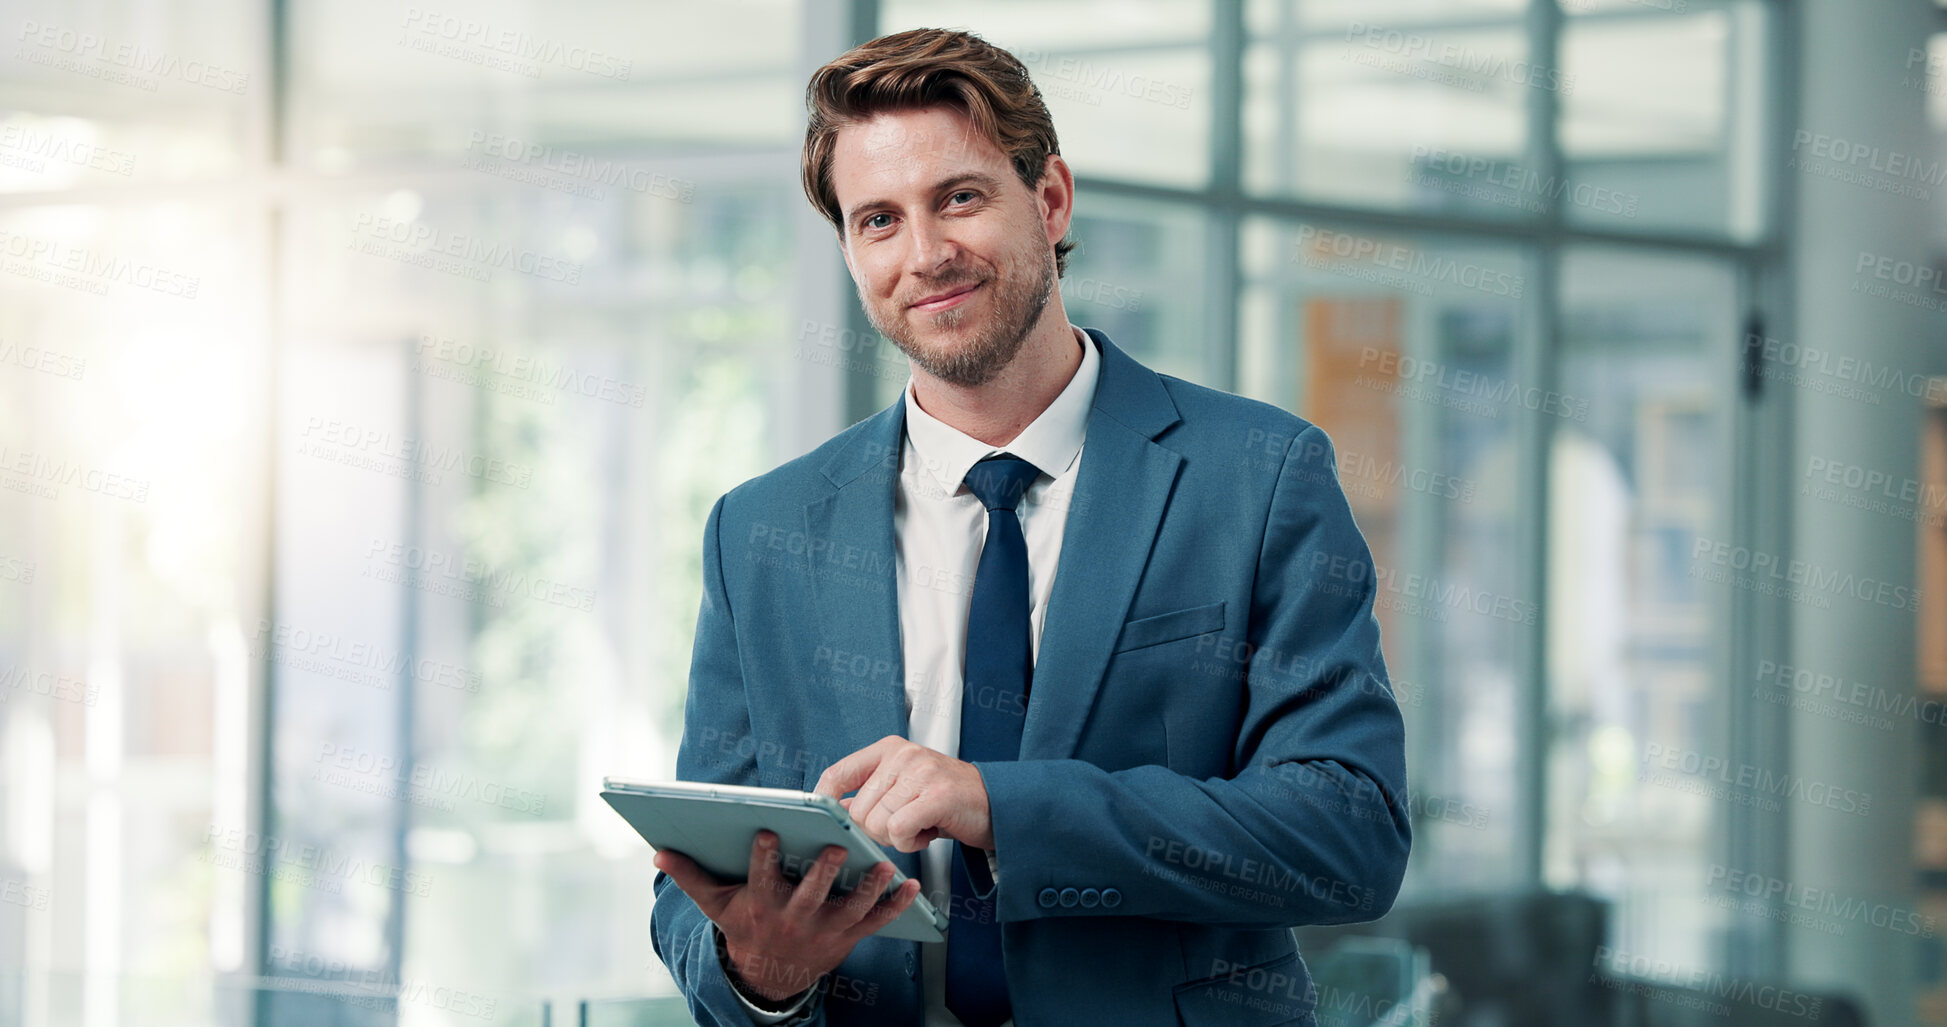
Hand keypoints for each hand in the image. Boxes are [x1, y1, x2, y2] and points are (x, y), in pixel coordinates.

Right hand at [653, 830, 919, 1002]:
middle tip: (835, 849)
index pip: (762, 879)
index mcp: (762, 905)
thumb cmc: (744, 927)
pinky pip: (876, 921)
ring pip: (849, 908)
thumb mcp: (715, 905)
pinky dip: (895, 905)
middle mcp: (794, 919)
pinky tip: (911, 885)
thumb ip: (691, 875)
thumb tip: (658, 852)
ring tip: (884, 866)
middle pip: (810, 896)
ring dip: (868, 889)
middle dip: (822, 873)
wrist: (771, 974)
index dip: (765, 858)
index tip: (769, 832)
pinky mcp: (849, 936)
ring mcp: (825, 929)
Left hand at [814, 736, 994, 851]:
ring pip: (878, 824)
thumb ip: (870, 794)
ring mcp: (922, 772)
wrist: (996, 803)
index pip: (839, 772)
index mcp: (889, 749)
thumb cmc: (947, 799)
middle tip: (904, 825)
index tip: (822, 819)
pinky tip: (927, 832)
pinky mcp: (938, 794)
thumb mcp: (904, 788)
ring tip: (920, 825)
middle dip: (877, 831)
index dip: (824, 799)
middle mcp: (904, 755)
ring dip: (897, 838)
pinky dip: (910, 842)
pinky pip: (900, 830)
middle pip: (859, 810)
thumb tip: (837, 809)